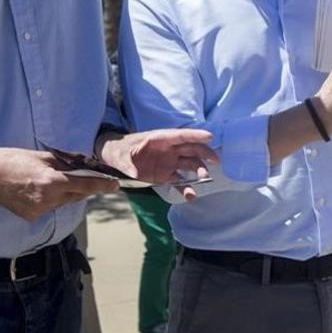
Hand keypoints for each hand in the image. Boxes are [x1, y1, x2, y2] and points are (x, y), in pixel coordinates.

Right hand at [0, 148, 118, 221]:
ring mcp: (38, 211)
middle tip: (84, 175)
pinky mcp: (31, 217)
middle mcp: (47, 200)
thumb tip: (85, 168)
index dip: (103, 186)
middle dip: (83, 186)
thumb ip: (66, 165)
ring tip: (50, 180)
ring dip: (66, 193)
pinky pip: (50, 208)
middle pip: (77, 195)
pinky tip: (38, 190)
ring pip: (64, 202)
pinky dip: (51, 200)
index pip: (85, 186)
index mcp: (52, 182)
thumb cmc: (14, 160)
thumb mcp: (44, 157)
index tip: (116, 185)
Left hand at [97, 129, 217, 198]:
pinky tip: (192, 196)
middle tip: (215, 160)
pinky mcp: (167, 175)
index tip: (210, 137)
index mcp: (160, 139)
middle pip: (191, 149)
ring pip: (190, 164)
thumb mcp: (120, 155)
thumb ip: (128, 163)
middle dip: (204, 153)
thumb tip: (134, 171)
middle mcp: (169, 149)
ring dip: (199, 171)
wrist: (116, 158)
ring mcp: (169, 162)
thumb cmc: (119, 150)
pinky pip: (180, 181)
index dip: (195, 135)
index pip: (181, 136)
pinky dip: (187, 188)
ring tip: (205, 179)